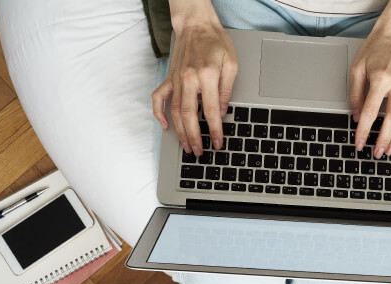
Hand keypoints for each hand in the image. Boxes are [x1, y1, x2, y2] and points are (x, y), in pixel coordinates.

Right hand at [151, 6, 237, 155]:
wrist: (196, 25)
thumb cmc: (216, 42)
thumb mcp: (231, 63)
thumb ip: (226, 89)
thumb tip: (222, 112)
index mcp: (207, 75)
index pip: (210, 110)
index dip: (214, 130)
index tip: (217, 143)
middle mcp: (189, 79)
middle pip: (189, 115)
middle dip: (194, 137)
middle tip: (199, 152)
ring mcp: (176, 79)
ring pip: (175, 111)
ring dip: (180, 131)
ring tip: (186, 146)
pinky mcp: (169, 78)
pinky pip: (159, 98)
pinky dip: (159, 113)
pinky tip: (164, 126)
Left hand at [349, 0, 390, 158]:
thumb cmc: (375, 48)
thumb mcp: (357, 67)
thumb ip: (356, 94)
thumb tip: (356, 117)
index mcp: (381, 78)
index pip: (371, 112)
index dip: (364, 131)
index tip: (359, 143)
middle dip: (384, 139)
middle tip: (376, 153)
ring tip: (389, 150)